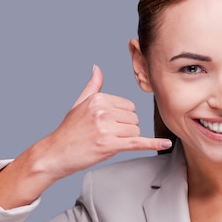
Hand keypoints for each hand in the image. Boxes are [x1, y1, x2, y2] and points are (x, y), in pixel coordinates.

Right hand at [37, 65, 171, 180]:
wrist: (55, 153)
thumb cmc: (69, 131)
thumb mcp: (79, 103)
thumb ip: (93, 86)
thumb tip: (97, 68)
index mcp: (99, 99)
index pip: (130, 106)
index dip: (122, 118)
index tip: (109, 124)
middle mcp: (103, 111)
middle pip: (134, 119)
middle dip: (125, 129)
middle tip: (106, 135)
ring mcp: (106, 128)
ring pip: (135, 131)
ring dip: (125, 140)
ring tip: (106, 142)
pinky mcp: (110, 145)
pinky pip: (137, 143)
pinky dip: (153, 144)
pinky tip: (166, 144)